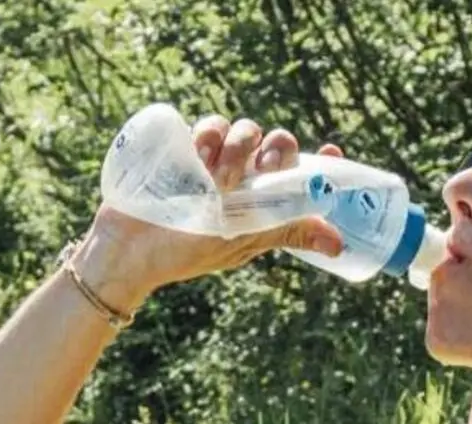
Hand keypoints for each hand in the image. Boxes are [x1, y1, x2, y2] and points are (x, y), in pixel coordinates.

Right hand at [69, 116, 346, 310]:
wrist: (130, 250)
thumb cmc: (186, 251)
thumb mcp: (243, 240)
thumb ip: (289, 231)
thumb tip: (341, 245)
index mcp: (263, 199)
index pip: (300, 172)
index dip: (321, 158)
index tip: (334, 149)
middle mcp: (243, 176)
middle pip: (275, 142)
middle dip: (276, 148)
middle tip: (262, 166)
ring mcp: (213, 160)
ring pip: (244, 129)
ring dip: (240, 144)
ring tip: (218, 175)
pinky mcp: (186, 147)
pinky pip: (209, 124)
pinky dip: (209, 133)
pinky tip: (199, 154)